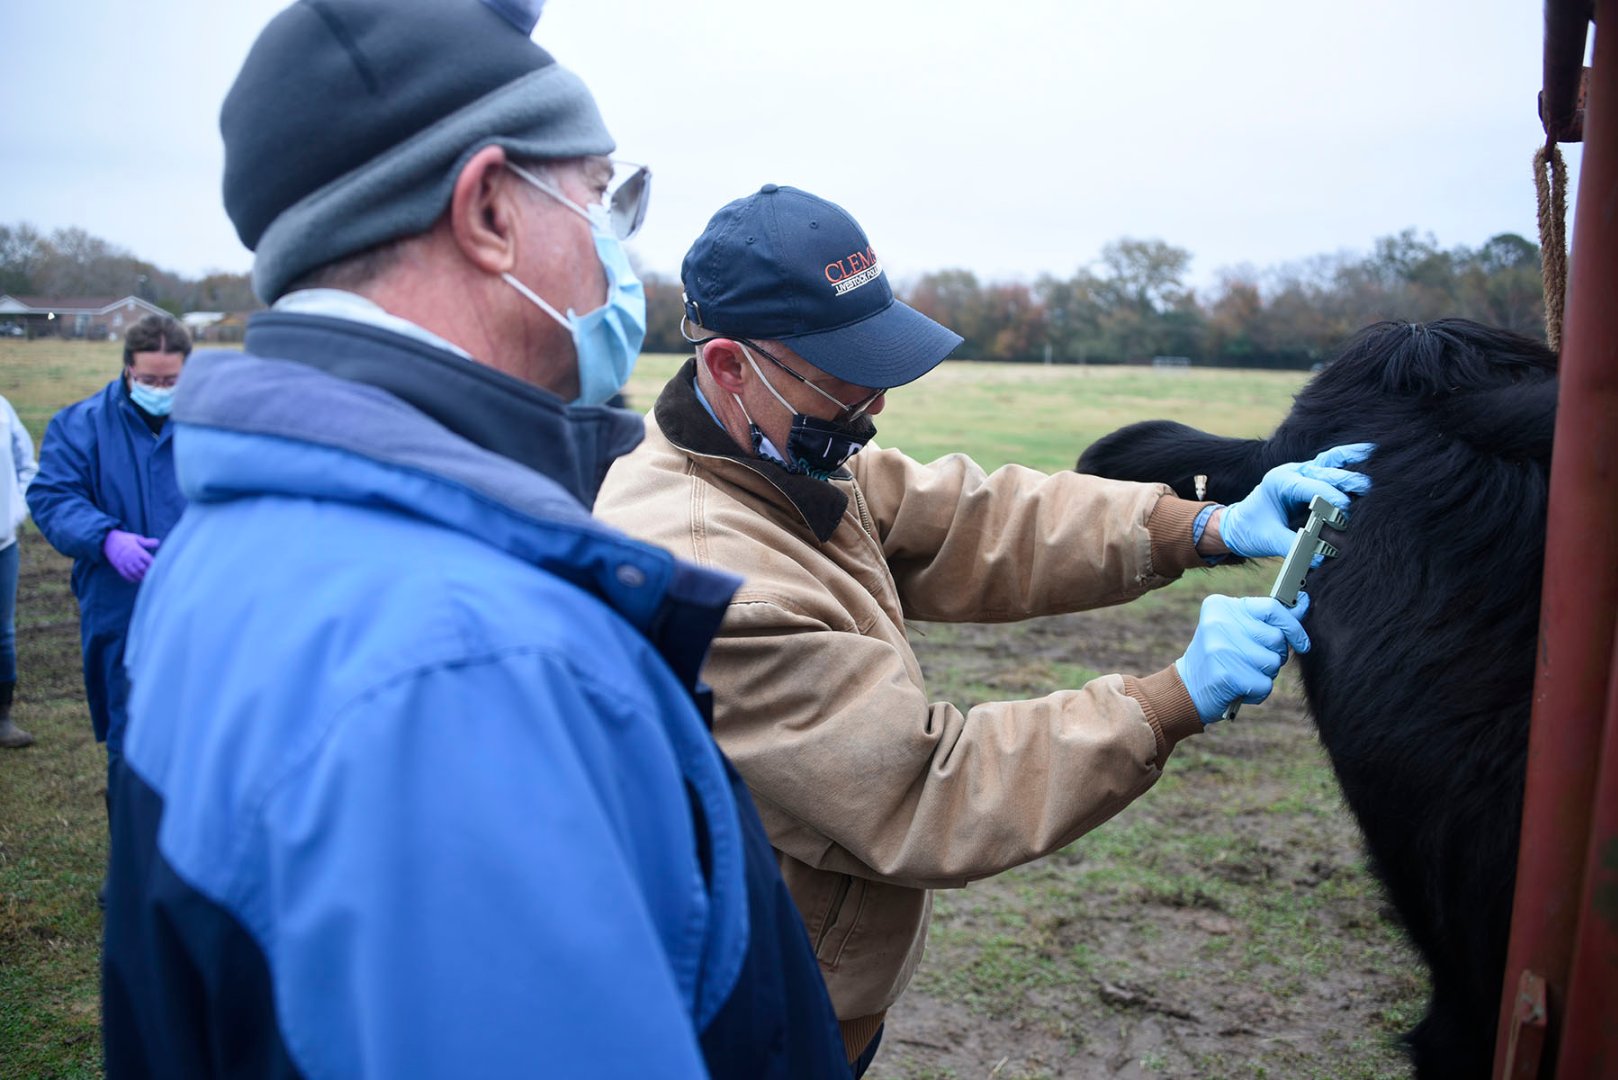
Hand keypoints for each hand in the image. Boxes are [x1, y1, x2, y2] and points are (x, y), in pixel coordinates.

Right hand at [103, 529, 159, 583]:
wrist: (108, 540)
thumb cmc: (124, 539)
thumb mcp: (135, 538)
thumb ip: (147, 542)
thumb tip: (158, 543)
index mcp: (136, 550)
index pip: (148, 559)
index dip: (154, 564)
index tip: (159, 567)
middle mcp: (130, 557)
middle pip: (142, 567)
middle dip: (148, 572)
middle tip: (154, 575)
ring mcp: (124, 562)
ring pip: (134, 572)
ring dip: (141, 577)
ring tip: (146, 579)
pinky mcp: (118, 566)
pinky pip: (125, 574)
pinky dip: (131, 578)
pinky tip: (136, 580)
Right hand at [1174, 593, 1310, 723]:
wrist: (1187, 688)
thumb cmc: (1219, 657)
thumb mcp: (1239, 629)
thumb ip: (1269, 618)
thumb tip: (1304, 602)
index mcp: (1221, 605)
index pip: (1273, 608)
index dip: (1293, 626)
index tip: (1302, 642)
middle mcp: (1219, 623)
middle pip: (1276, 638)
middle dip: (1275, 654)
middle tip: (1251, 661)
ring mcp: (1222, 648)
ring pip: (1273, 662)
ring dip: (1265, 674)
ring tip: (1242, 674)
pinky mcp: (1227, 675)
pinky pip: (1265, 684)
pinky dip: (1257, 692)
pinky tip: (1238, 688)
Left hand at [1216, 443, 1374, 558]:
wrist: (1238, 525)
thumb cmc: (1252, 531)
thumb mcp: (1269, 540)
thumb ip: (1293, 547)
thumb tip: (1319, 557)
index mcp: (1279, 482)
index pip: (1310, 488)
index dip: (1329, 499)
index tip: (1344, 512)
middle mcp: (1292, 472)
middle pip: (1324, 471)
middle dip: (1346, 480)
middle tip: (1367, 489)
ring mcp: (1301, 471)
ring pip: (1330, 460)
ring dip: (1352, 461)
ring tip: (1376, 456)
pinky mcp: (1310, 476)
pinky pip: (1331, 462)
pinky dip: (1348, 458)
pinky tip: (1369, 452)